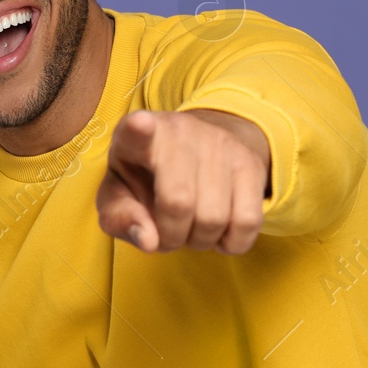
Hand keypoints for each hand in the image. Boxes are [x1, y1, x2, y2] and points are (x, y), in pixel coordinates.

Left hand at [96, 109, 271, 254]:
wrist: (195, 149)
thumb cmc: (145, 178)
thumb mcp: (117, 196)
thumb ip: (120, 219)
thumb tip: (149, 241)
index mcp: (134, 135)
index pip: (135, 131)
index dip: (137, 131)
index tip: (140, 125)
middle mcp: (179, 131)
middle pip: (179, 203)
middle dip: (171, 237)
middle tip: (168, 232)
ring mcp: (219, 142)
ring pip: (214, 218)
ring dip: (200, 241)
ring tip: (191, 228)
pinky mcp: (250, 161)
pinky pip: (248, 221)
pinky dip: (233, 242)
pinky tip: (220, 232)